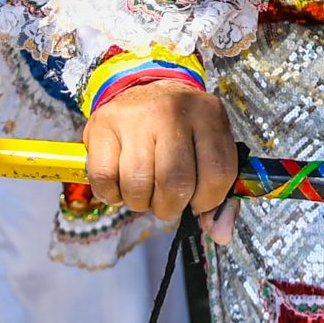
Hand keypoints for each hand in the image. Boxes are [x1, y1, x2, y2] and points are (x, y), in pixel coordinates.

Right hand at [82, 78, 237, 233]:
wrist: (144, 88)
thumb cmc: (182, 129)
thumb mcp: (209, 148)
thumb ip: (221, 193)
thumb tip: (220, 234)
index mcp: (208, 116)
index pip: (218, 173)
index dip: (208, 200)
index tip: (198, 201)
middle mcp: (172, 111)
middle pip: (175, 183)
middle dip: (170, 207)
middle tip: (167, 201)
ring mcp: (135, 117)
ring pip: (138, 185)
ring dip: (141, 203)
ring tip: (145, 190)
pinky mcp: (102, 125)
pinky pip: (105, 179)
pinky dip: (112, 195)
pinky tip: (121, 184)